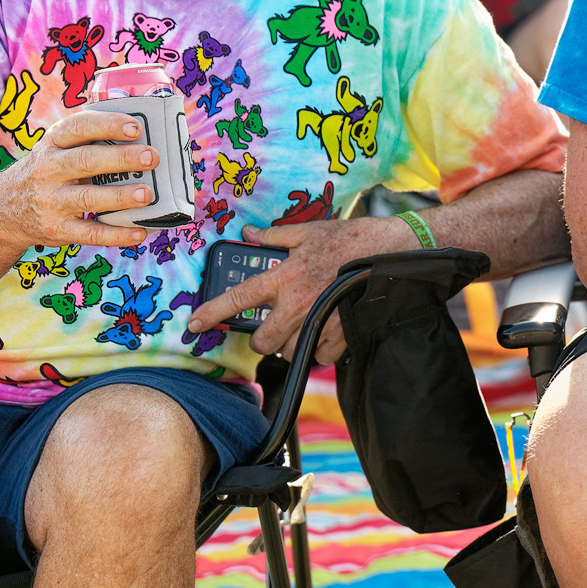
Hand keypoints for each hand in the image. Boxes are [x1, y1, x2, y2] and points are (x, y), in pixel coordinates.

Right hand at [0, 109, 162, 249]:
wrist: (6, 209)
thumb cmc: (51, 169)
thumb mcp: (59, 147)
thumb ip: (90, 135)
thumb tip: (140, 125)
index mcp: (54, 142)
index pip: (78, 127)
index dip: (108, 125)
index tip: (135, 128)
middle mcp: (48, 170)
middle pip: (86, 161)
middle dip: (121, 158)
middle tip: (152, 158)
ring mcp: (51, 201)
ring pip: (87, 198)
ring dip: (120, 196)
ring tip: (147, 194)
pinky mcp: (57, 229)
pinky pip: (90, 233)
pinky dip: (116, 235)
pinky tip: (140, 231)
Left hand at [186, 216, 409, 363]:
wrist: (392, 252)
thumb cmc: (352, 238)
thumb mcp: (309, 231)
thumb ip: (275, 236)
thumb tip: (249, 232)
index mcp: (284, 277)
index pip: (238, 298)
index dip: (212, 314)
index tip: (194, 326)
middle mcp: (296, 304)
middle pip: (263, 341)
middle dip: (264, 339)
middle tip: (274, 327)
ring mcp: (318, 322)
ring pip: (290, 350)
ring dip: (293, 342)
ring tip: (307, 324)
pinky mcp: (340, 335)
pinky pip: (320, 356)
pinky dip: (321, 348)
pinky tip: (329, 329)